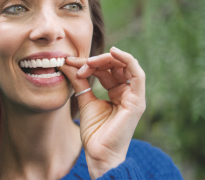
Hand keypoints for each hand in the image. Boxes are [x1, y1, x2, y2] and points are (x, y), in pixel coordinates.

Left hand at [59, 47, 145, 179]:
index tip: (70, 63)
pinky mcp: (137, 100)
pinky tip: (113, 52)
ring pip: (125, 66)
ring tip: (88, 61)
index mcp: (117, 92)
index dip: (89, 64)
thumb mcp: (84, 100)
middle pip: (115, 66)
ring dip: (106, 59)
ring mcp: (134, 96)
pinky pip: (137, 74)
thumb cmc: (94, 132)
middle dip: (96, 60)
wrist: (99, 153)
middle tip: (78, 63)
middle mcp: (127, 92)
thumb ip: (79, 82)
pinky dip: (127, 60)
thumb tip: (67, 64)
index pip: (105, 70)